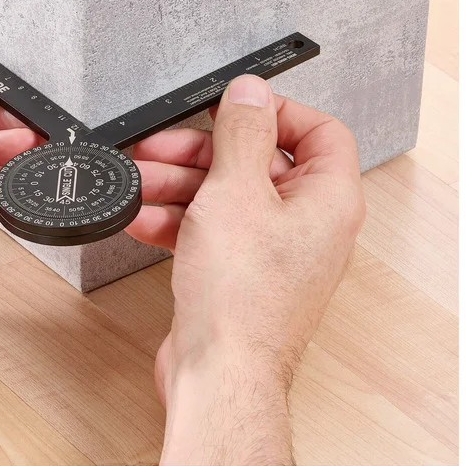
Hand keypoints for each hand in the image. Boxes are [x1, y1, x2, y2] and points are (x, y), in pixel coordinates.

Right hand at [126, 75, 364, 464]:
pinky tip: (141, 215)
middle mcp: (305, 224)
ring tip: (139, 180)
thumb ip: (243, 134)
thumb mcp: (235, 192)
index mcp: (326, 199)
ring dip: (178, 185)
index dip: (276, 112)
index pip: (318, 132)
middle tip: (161, 146)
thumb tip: (251, 92)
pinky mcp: (238, 272)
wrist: (218, 373)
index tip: (232, 108)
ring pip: (225, 197)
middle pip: (256, 163)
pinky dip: (176, 219)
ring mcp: (271, 250)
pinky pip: (209, 230)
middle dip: (201, 153)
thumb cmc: (241, 299)